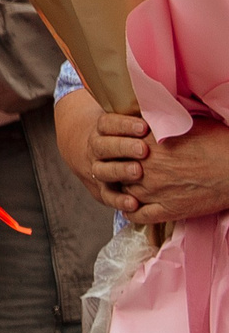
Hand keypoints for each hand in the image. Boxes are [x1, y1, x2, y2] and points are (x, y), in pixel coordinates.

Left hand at [95, 115, 228, 224]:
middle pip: (116, 168)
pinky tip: (131, 207)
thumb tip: (143, 116)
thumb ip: (156, 122)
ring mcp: (155, 190)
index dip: (117, 145)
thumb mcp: (181, 122)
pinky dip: (130, 212)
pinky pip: (138, 215)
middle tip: (124, 166)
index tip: (120, 146)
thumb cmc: (216, 142)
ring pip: (124, 191)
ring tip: (128, 186)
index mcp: (146, 142)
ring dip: (124, 188)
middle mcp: (145, 167)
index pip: (115, 143)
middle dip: (118, 167)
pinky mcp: (169, 210)